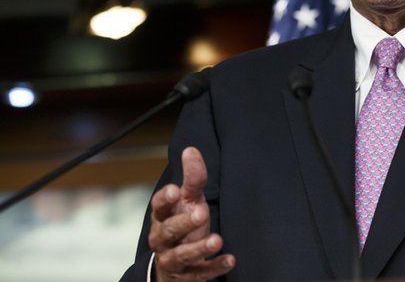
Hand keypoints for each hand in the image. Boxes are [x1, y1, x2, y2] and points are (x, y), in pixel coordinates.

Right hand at [148, 147, 234, 280]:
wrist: (175, 266)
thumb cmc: (183, 225)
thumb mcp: (189, 201)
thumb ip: (192, 179)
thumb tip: (191, 150)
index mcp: (162, 217)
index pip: (158, 207)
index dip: (164, 200)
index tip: (175, 191)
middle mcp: (163, 239)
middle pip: (168, 231)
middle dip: (184, 223)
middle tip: (202, 212)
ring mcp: (173, 259)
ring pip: (181, 255)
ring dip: (199, 247)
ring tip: (217, 239)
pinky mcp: (188, 276)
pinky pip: (200, 273)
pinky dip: (215, 267)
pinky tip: (230, 259)